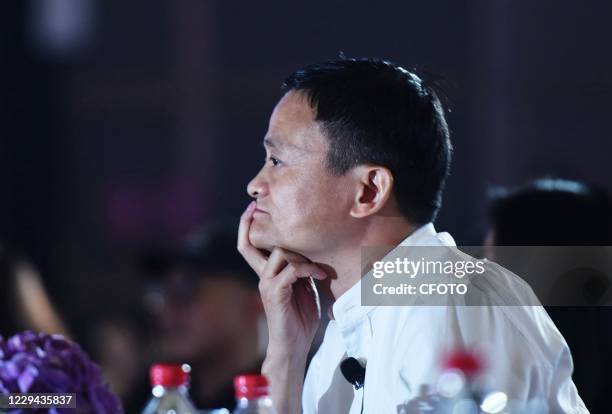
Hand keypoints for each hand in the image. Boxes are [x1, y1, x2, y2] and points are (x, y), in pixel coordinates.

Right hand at [237, 201, 326, 354]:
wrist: (293, 347)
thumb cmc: (300, 319)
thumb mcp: (303, 288)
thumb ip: (301, 269)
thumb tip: (312, 251)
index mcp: (267, 273)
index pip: (250, 245)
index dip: (246, 226)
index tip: (253, 207)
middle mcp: (263, 276)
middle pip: (250, 244)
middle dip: (251, 224)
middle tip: (259, 207)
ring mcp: (267, 284)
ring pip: (279, 253)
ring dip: (301, 254)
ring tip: (318, 267)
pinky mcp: (275, 293)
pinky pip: (291, 270)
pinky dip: (308, 269)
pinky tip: (320, 276)